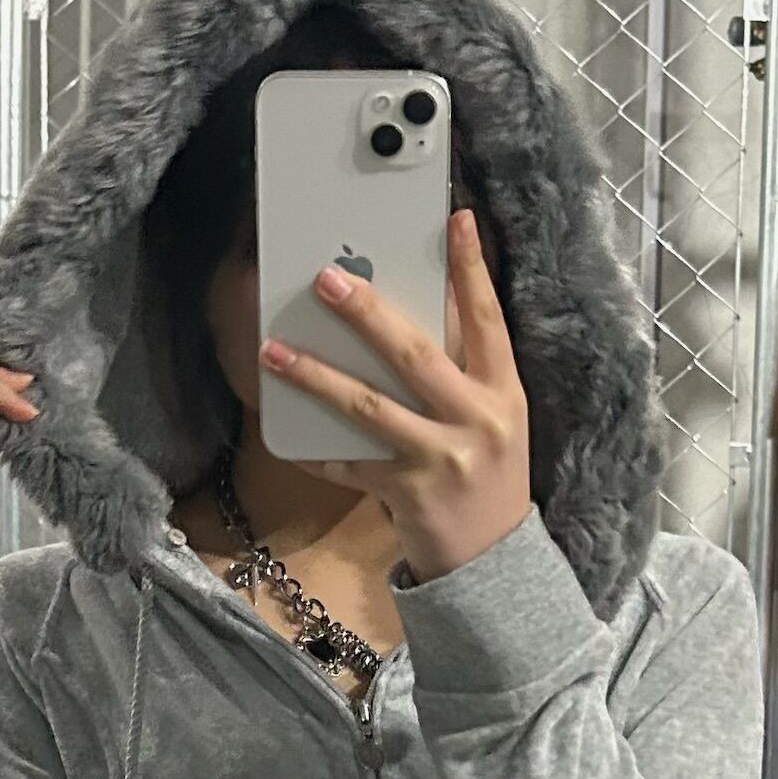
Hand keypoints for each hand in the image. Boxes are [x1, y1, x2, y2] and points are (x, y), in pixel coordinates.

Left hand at [258, 209, 530, 582]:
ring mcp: (440, 459)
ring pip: (369, 407)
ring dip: (316, 375)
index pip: (488, 319)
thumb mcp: (495, 415)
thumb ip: (465, 366)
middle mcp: (476, 421)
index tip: (454, 220)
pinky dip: (316, 448)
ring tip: (275, 350)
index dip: (471, 269)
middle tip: (326, 278)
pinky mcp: (407, 493)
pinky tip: (285, 428)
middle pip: (415, 355)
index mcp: (502, 392)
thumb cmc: (487, 473)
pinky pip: (350, 464)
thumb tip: (428, 304)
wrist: (495, 558)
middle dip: (367, 314)